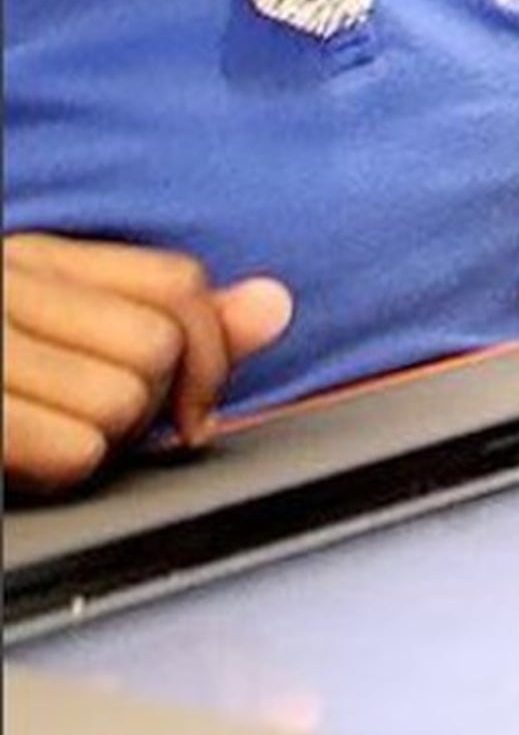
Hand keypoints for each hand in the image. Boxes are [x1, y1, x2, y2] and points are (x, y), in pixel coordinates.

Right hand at [3, 234, 292, 497]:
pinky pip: (76, 452)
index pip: (178, 284)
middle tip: (82, 430)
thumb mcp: (60, 337)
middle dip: (144, 411)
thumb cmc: (1, 387)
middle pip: (159, 346)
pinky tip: (21, 466)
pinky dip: (60, 474)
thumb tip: (275, 305)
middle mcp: (9, 285)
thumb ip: (167, 318)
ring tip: (43, 443)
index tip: (192, 417)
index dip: (208, 358)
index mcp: (36, 261)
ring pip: (123, 401)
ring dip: (99, 446)